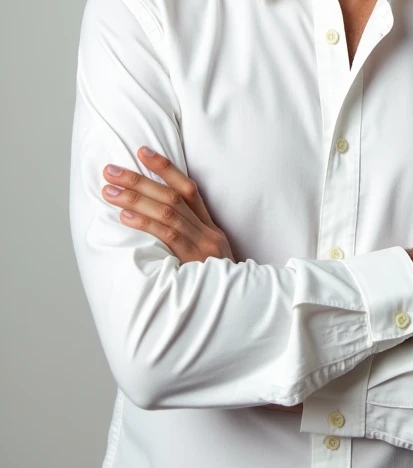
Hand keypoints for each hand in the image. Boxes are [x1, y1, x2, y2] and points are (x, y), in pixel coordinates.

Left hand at [103, 148, 301, 412]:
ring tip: (110, 188)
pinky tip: (126, 214)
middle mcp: (210, 233)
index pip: (188, 189)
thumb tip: (157, 228)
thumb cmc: (221, 292)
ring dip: (136, 197)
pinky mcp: (197, 263)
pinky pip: (170, 237)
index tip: (142, 151)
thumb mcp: (209, 264)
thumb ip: (190, 244)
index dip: (165, 168)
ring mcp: (204, 247)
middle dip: (139, 180)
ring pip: (168, 212)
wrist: (247, 316)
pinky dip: (146, 222)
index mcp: (212, 229)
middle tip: (111, 169)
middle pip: (172, 196)